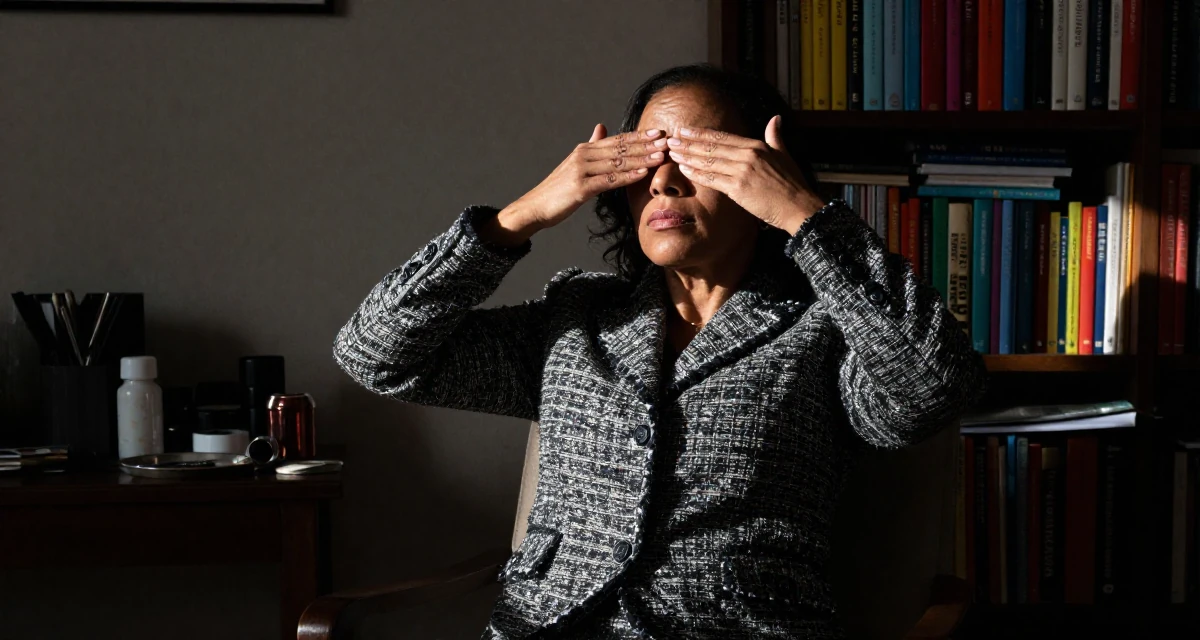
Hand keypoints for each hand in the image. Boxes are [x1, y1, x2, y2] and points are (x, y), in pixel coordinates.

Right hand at [489, 124, 667, 243]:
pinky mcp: (580, 188)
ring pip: (617, 163)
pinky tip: (642, 175)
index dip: (639, 137)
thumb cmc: (559, 189)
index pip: (617, 140)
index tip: (659, 134)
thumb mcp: (575, 164)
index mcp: (584, 149)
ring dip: (640, 160)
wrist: (536, 207)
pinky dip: (626, 177)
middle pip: (620, 149)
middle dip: (645, 146)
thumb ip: (591, 146)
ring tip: (660, 157)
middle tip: (666, 143)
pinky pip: (608, 181)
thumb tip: (601, 127)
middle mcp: (583, 156)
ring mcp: (581, 171)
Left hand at [665, 115, 826, 234]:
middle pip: (712, 146)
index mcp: (757, 146)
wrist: (798, 207)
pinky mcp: (739, 188)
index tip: (686, 130)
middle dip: (689, 142)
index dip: (702, 133)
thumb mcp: (784, 155)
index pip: (723, 137)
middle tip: (671, 139)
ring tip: (673, 152)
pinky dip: (696, 173)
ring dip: (688, 156)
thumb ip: (775, 137)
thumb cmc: (792, 184)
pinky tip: (684, 169)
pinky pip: (712, 178)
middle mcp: (748, 155)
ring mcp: (742, 170)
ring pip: (709, 160)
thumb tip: (775, 118)